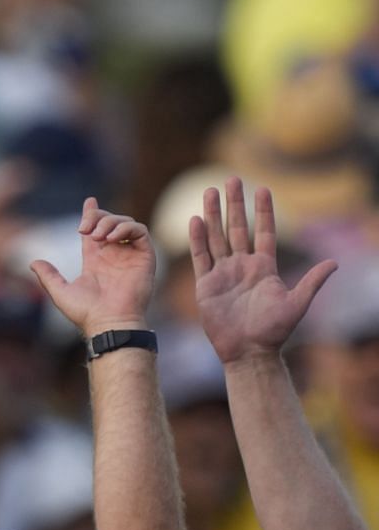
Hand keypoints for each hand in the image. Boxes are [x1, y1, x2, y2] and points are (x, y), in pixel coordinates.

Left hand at [29, 198, 156, 337]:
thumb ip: (48, 276)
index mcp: (96, 260)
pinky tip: (111, 238)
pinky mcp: (144, 257)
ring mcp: (129, 255)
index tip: (89, 201)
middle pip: (109, 221)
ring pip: (125, 223)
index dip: (92, 214)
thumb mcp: (60, 291)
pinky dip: (126, 228)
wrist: (108, 322)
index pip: (95, 229)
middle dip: (97, 217)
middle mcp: (114, 255)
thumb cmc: (86, 312)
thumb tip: (33, 261)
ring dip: (110, 222)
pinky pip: (141, 231)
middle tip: (83, 229)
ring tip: (96, 237)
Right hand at [192, 178, 337, 363]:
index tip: (262, 188)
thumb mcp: (297, 304)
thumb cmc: (274, 331)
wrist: (248, 350)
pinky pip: (201, 257)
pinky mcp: (206, 285)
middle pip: (237, 228)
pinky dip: (198, 239)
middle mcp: (243, 266)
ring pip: (217, 237)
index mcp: (265, 267)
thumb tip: (334, 263)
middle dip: (234, 204)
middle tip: (231, 179)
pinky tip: (196, 220)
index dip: (264, 210)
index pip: (265, 231)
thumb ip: (312, 281)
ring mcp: (223, 274)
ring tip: (209, 192)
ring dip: (213, 214)